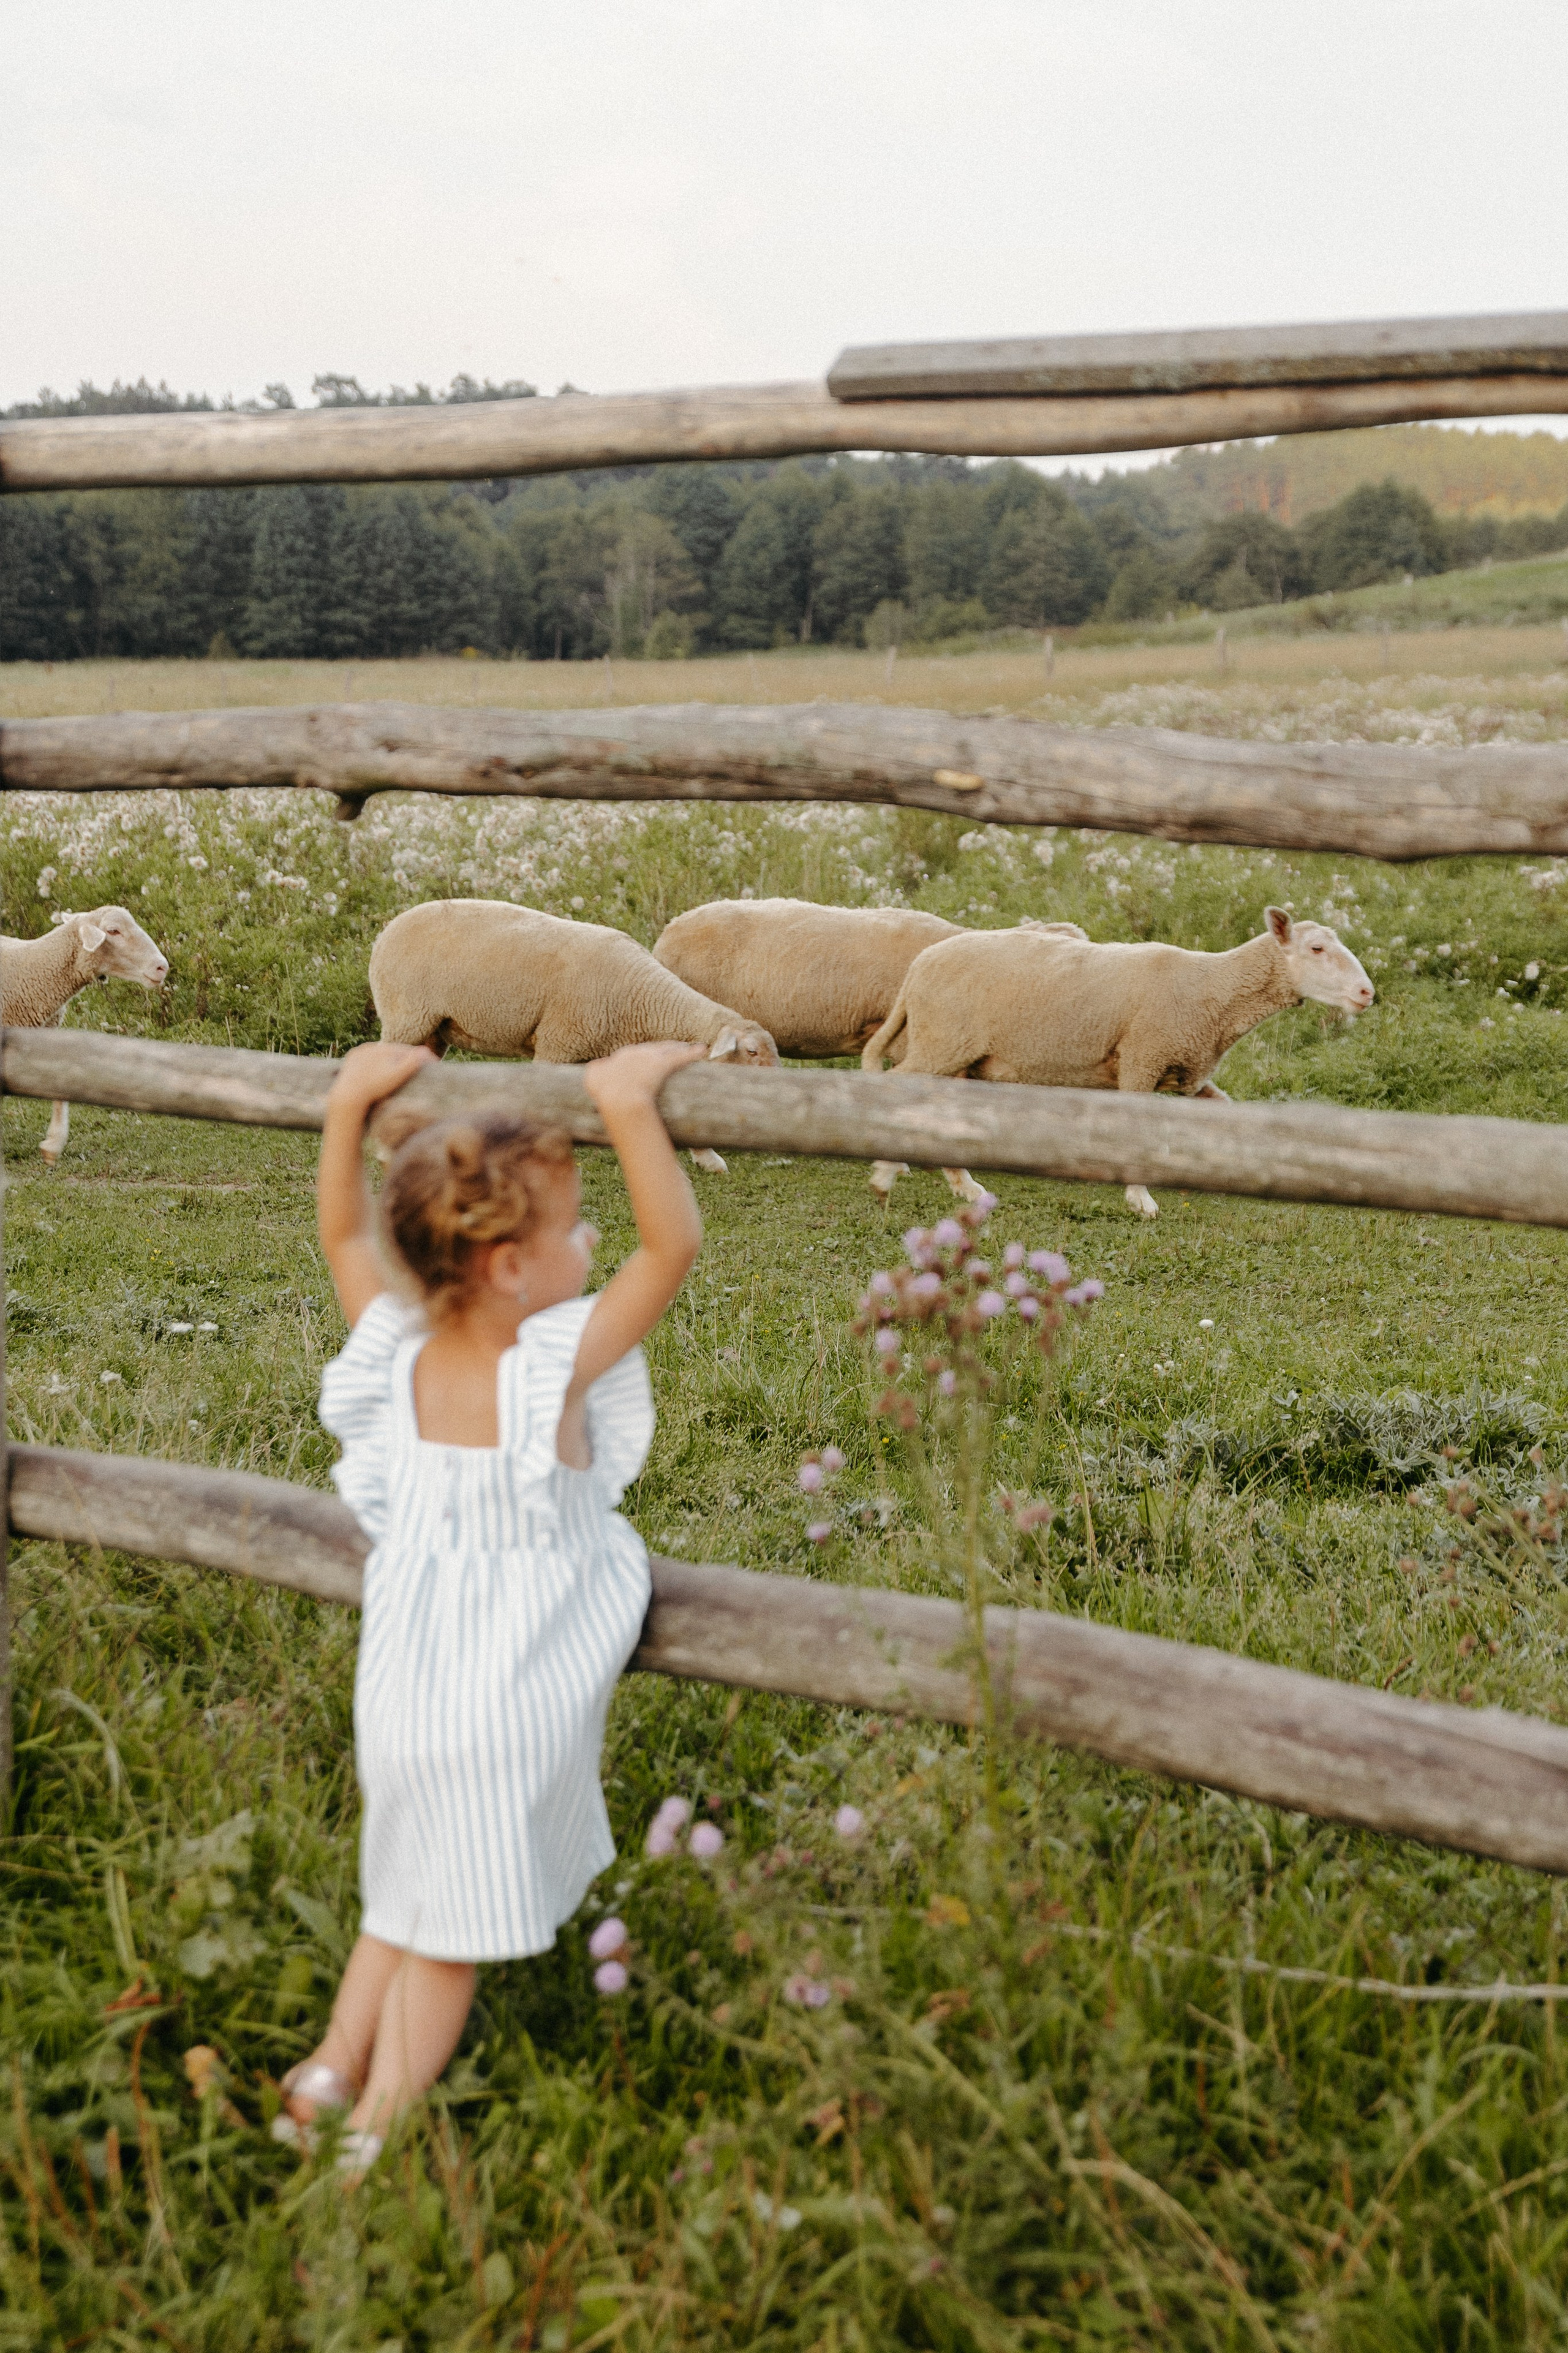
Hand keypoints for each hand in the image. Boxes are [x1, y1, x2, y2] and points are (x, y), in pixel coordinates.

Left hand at [326, 1040, 434, 1114]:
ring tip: (397, 1069)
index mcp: (382, 1049)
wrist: (348, 1096)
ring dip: (387, 1060)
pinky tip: (377, 1071)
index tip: (431, 1063)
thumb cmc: (375, 1087)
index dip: (419, 1057)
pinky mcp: (350, 1061)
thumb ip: (412, 1062)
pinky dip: (373, 1065)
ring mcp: (358, 1053)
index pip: (405, 1050)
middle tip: (415, 1066)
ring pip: (378, 1055)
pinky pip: (365, 1061)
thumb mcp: (397, 1076)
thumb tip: (427, 1051)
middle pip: (391, 1052)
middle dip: (403, 1057)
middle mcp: (369, 1047)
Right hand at [583, 1040, 705, 1116]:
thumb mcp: (593, 1086)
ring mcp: (648, 1058)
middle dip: (659, 1050)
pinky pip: (681, 1056)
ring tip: (686, 1047)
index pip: (631, 1054)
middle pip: (649, 1048)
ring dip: (677, 1047)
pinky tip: (703, 1050)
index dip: (640, 1058)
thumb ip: (595, 1081)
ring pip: (666, 1049)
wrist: (618, 1100)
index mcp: (616, 1059)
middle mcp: (632, 1054)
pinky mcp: (664, 1064)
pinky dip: (693, 1053)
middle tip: (668, 1051)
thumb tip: (593, 1083)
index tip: (645, 1062)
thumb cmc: (605, 1098)